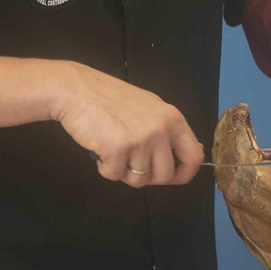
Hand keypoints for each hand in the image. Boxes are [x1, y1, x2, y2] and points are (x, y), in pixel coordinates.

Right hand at [49, 62, 203, 186]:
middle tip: (131, 162)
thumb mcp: (150, 106)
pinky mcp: (117, 149)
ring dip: (123, 170)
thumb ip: (169, 129)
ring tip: (113, 148)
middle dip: (147, 176)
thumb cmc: (109, 97)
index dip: (184, 174)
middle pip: (165, 176)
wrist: (77, 90)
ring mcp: (140, 140)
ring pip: (139, 180)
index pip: (193, 157)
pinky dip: (105, 168)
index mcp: (172, 118)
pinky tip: (101, 148)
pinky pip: (114, 175)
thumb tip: (193, 152)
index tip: (174, 177)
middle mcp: (160, 130)